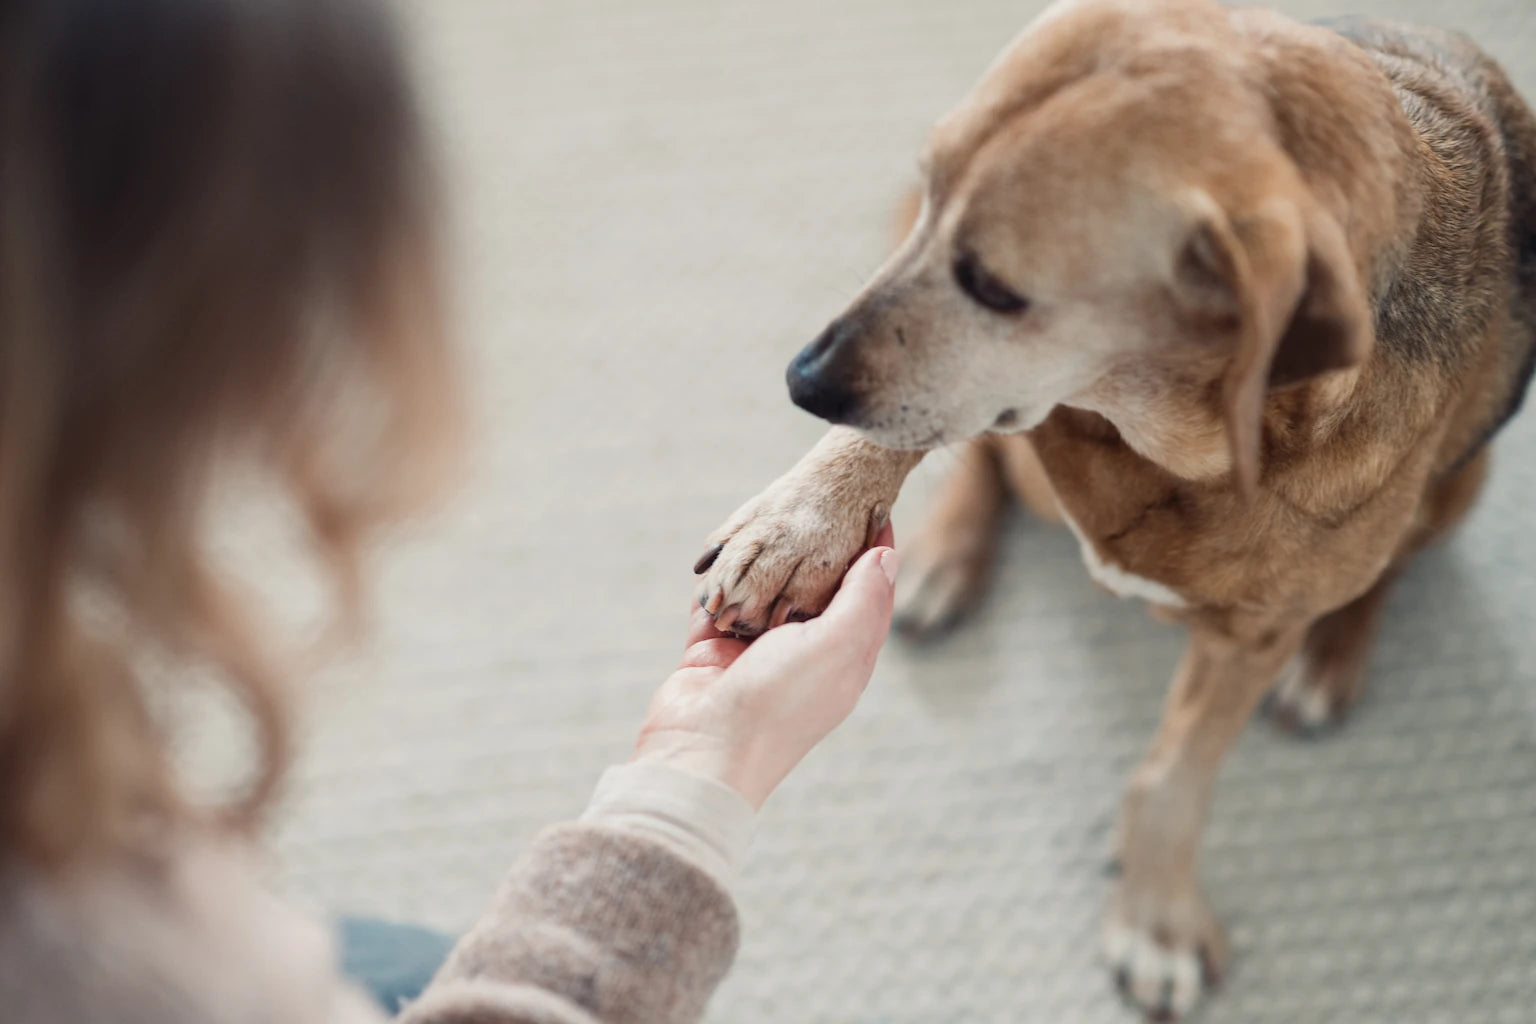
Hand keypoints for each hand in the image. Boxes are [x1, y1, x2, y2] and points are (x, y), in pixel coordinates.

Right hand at [635, 526, 897, 808]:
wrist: (702, 755)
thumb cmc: (778, 703)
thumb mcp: (836, 646)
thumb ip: (862, 599)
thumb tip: (887, 556)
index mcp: (843, 656)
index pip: (868, 594)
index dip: (873, 551)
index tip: (873, 506)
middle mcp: (803, 652)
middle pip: (815, 587)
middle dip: (815, 547)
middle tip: (817, 499)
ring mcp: (755, 651)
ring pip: (763, 589)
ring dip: (763, 559)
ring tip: (770, 514)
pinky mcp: (712, 650)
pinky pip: (719, 602)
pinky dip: (720, 579)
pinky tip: (724, 549)